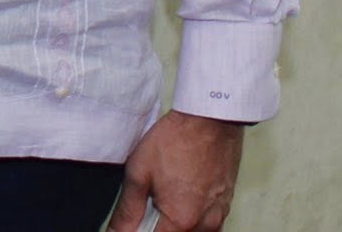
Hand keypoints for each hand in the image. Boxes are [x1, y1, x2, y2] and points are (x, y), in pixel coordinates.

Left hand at [108, 111, 245, 231]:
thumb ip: (127, 209)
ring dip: (174, 224)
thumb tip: (116, 230)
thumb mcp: (139, 172)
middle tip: (146, 205)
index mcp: (181, 220)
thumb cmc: (175, 140)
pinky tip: (180, 198)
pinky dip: (191, 219)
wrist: (209, 120)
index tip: (131, 221)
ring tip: (163, 197)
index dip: (136, 231)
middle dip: (156, 226)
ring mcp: (219, 215)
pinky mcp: (226, 205)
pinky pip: (207, 224)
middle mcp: (205, 224)